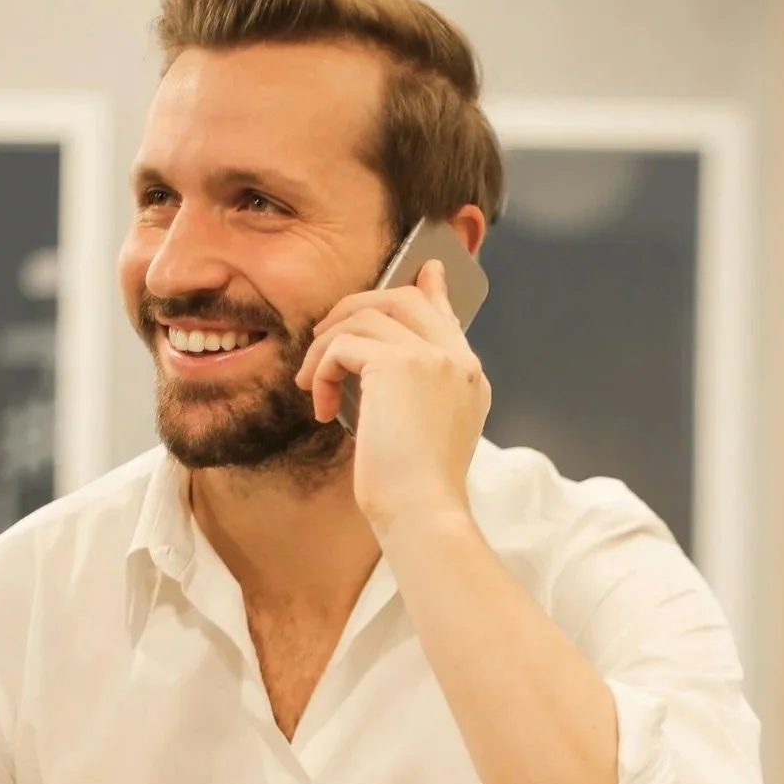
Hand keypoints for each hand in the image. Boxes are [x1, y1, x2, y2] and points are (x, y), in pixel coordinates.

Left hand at [294, 260, 489, 537]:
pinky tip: (321, 404)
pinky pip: (344, 343)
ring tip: (313, 383)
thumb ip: (414, 391)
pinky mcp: (399, 363)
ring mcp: (432, 356)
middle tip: (324, 338)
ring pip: (365, 315)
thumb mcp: (424, 432)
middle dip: (355, 309)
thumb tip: (376, 367)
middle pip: (403, 298)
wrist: (423, 512)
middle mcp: (457, 358)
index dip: (429, 288)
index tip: (424, 271)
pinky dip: (322, 369)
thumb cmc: (417, 490)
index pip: (445, 313)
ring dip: (327, 346)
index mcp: (469, 375)